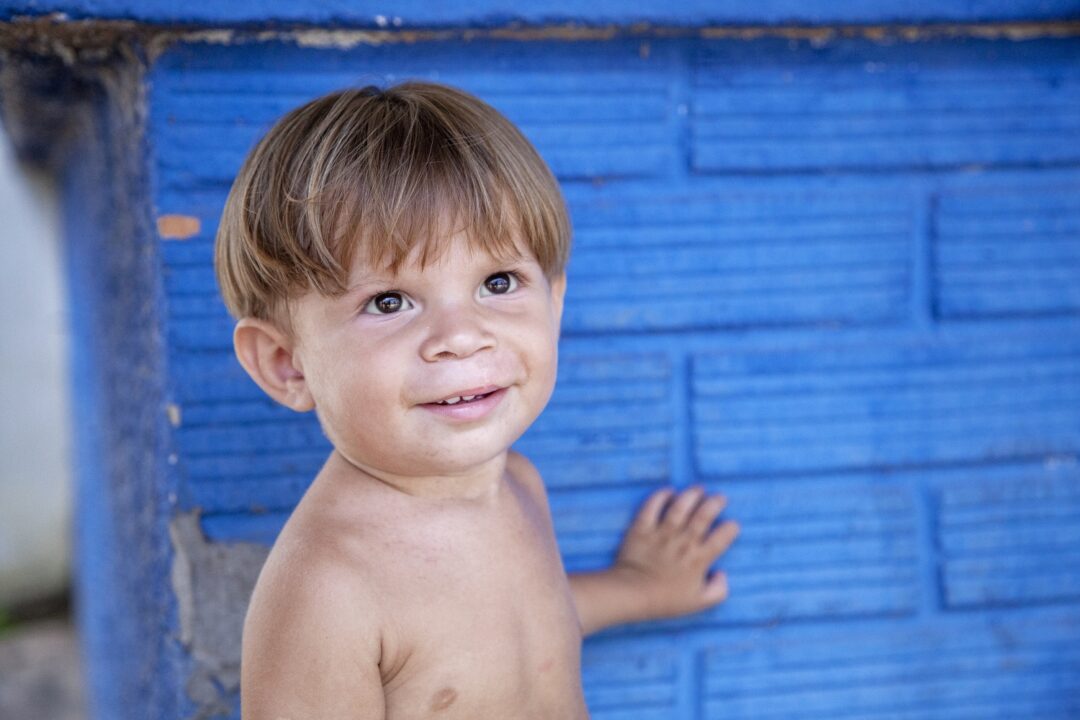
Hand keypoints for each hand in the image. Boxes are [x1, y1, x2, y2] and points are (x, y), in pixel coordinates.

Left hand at [611, 485, 739, 619]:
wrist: (632, 595)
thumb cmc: (665, 601)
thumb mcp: (699, 604)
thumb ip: (718, 591)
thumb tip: (723, 574)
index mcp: (699, 559)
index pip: (722, 538)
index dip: (731, 529)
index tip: (733, 525)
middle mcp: (683, 542)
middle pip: (703, 516)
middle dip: (715, 503)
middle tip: (720, 497)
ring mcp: (662, 533)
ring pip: (680, 507)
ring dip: (691, 495)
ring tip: (699, 489)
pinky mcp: (642, 528)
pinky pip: (652, 506)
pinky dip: (660, 496)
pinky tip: (668, 491)